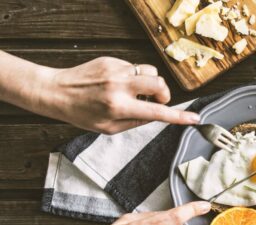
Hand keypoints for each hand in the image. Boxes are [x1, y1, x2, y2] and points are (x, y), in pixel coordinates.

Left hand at [43, 57, 198, 133]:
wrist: (57, 91)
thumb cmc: (82, 114)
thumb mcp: (109, 128)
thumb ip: (136, 122)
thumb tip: (158, 114)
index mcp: (119, 107)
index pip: (157, 112)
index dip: (179, 117)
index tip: (194, 118)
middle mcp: (119, 87)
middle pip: (159, 84)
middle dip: (164, 93)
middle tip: (157, 100)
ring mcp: (116, 71)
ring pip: (150, 72)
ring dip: (150, 83)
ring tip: (136, 91)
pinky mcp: (111, 61)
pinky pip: (134, 67)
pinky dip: (133, 77)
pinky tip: (118, 83)